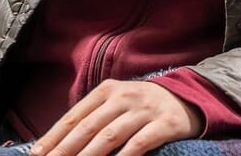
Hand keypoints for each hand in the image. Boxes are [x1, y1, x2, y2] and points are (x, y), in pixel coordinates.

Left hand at [32, 79, 201, 155]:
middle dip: (65, 150)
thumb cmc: (142, 106)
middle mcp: (123, 97)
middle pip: (87, 127)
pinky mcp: (164, 124)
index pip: (73, 117)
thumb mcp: (116, 103)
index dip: (53, 138)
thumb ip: (91, 118)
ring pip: (110, 136)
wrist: (187, 99)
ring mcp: (144, 109)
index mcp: (106, 91)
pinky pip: (140, 143)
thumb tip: (57, 142)